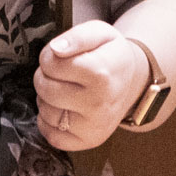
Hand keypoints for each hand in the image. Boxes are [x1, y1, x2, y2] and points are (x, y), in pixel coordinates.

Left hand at [34, 20, 147, 149]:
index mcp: (101, 74)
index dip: (49, 57)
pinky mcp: (88, 142)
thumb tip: (56, 49)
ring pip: (45, 112)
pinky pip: (51, 135)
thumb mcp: (100, 33)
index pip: (50, 64)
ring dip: (48, 99)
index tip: (61, 57)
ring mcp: (94, 126)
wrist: (131, 82)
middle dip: (45, 77)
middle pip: (44, 88)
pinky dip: (50, 122)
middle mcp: (98, 104)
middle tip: (62, 74)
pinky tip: (65, 108)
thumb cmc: (110, 56)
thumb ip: (77, 36)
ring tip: (65, 90)